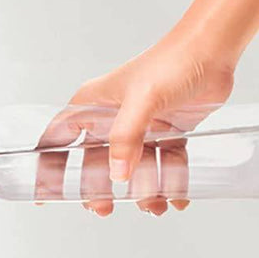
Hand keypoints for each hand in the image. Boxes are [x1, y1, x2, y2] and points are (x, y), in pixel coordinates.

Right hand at [37, 36, 233, 215]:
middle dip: (99, 189)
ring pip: (131, 169)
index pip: (58, 139)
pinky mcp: (165, 132)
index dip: (48, 167)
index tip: (44, 193)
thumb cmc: (172, 61)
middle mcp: (111, 118)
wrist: (214, 50)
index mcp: (92, 106)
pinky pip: (163, 164)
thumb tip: (117, 175)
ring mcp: (138, 127)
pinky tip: (175, 196)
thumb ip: (126, 137)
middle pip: (95, 163)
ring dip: (141, 191)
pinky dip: (170, 182)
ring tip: (152, 205)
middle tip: (103, 207)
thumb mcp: (142, 100)